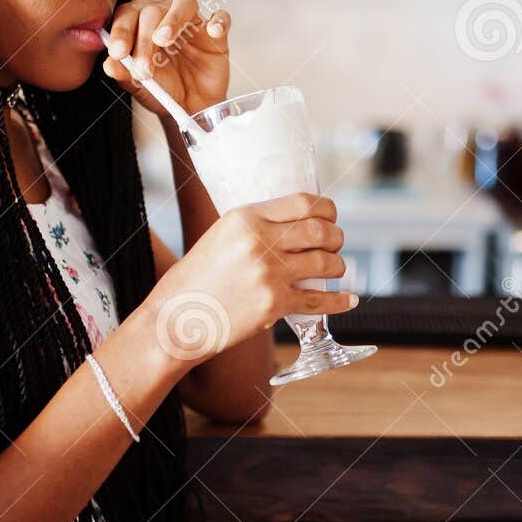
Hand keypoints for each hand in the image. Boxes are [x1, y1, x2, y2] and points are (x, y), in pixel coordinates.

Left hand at [104, 0, 230, 117]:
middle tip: (143, 67)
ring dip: (173, 19)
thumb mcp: (138, 86)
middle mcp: (164, 16)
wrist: (190, 108)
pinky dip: (219, 21)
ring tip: (164, 39)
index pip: (127, 15)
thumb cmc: (163, 90)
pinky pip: (221, 18)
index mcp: (140, 23)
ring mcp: (192, 23)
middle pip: (152, 10)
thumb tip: (110, 64)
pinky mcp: (216, 34)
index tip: (117, 53)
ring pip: (184, 3)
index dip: (121, 31)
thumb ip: (123, 73)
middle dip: (144, 39)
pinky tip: (214, 31)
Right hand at [142, 193, 355, 364]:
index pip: (302, 202)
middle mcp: (259, 242)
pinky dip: (339, 301)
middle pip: (320, 231)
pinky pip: (319, 300)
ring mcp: (268, 274)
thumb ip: (252, 229)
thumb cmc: (193, 280)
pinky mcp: (273, 305)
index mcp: (244, 218)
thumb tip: (290, 227)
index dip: (326, 209)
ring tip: (337, 269)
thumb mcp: (218, 238)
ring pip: (325, 263)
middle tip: (336, 244)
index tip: (330, 216)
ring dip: (338, 266)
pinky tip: (348, 300)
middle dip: (336, 237)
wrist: (174, 319)